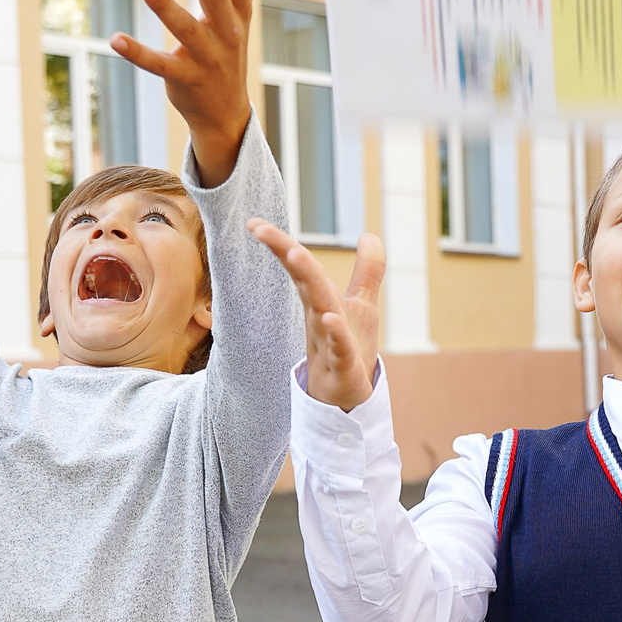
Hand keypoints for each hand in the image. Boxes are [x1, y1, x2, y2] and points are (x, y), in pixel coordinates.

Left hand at [116, 0, 271, 187]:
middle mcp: (226, 35)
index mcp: (237, 14)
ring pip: (186, 31)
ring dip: (166, 9)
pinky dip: (137, 53)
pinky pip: (158, 65)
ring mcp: (206, 59)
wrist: (226, 113)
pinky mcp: (183, 79)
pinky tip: (115, 39)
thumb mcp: (240, 15)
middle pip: (214, 0)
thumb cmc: (229, 52)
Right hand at [251, 222, 385, 412]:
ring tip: (295, 254)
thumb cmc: (349, 348)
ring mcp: (329, 342)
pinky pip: (339, 348)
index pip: (300, 267)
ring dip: (309, 282)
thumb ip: (368, 270)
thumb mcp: (362, 304)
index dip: (279, 243)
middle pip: (306, 281)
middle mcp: (320, 317)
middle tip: (263, 231)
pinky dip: (335, 333)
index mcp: (321, 301)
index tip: (252, 222)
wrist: (347, 399)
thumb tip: (369, 234)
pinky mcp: (344, 367)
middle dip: (288, 253)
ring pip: (318, 308)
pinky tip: (331, 318)